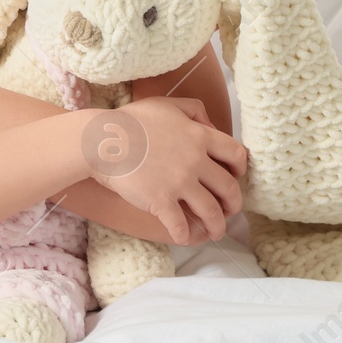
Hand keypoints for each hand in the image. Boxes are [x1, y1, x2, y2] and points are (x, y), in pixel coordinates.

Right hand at [89, 95, 248, 246]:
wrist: (101, 140)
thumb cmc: (130, 121)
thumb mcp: (166, 104)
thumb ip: (195, 110)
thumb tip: (212, 126)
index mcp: (199, 136)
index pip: (237, 154)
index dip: (241, 169)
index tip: (236, 177)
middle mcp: (195, 160)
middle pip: (229, 188)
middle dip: (234, 204)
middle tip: (230, 211)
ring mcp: (178, 182)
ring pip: (211, 212)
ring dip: (217, 226)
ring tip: (215, 231)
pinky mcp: (160, 201)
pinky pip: (181, 225)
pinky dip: (186, 235)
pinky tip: (184, 237)